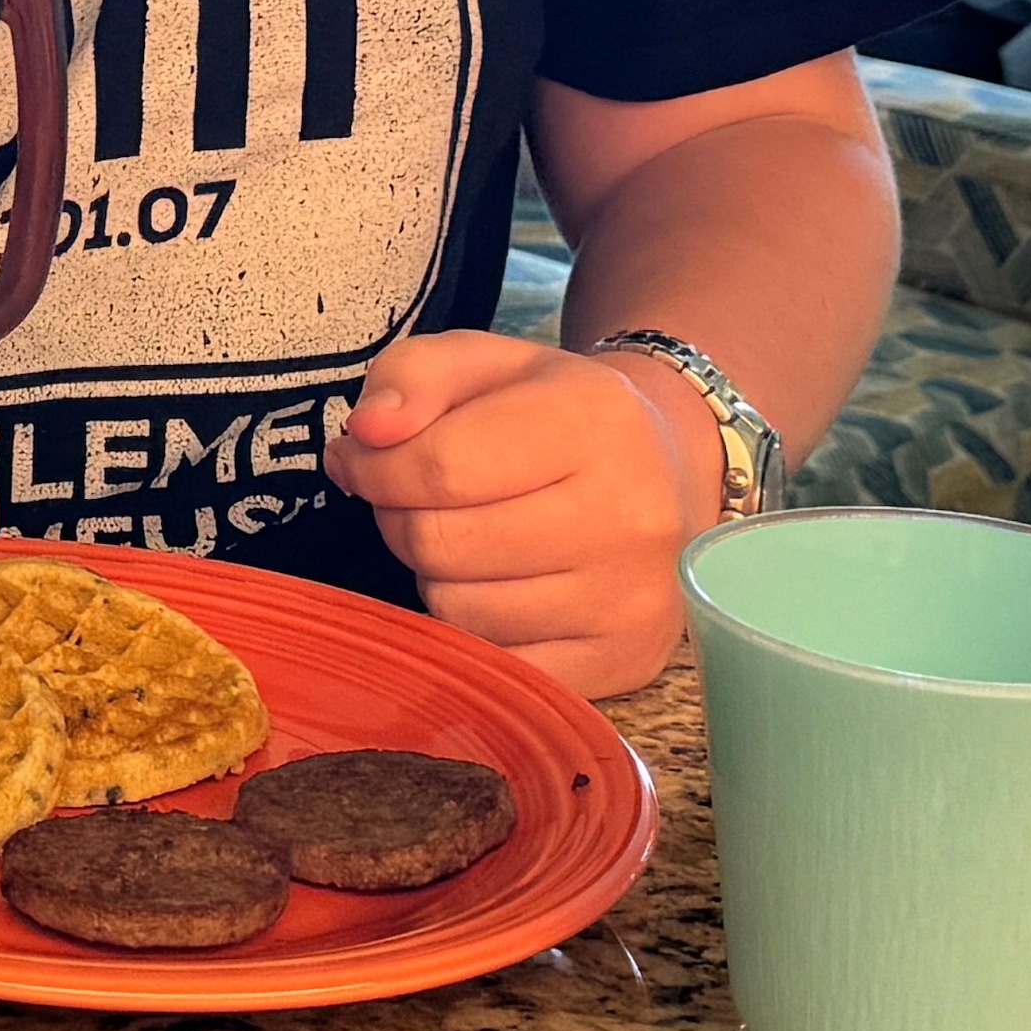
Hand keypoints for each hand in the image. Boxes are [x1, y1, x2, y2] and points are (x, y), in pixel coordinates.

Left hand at [321, 331, 705, 696]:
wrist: (668, 472)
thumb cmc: (556, 412)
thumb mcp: (485, 363)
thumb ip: (410, 377)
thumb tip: (365, 434)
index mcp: (593, 421)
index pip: (439, 467)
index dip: (375, 467)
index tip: (361, 460)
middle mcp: (628, 515)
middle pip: (441, 543)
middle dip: (401, 520)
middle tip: (418, 502)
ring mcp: (632, 599)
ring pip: (459, 611)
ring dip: (436, 577)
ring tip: (468, 540)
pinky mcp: (626, 662)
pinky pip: (498, 667)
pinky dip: (477, 634)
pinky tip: (499, 589)